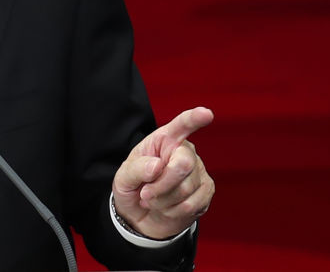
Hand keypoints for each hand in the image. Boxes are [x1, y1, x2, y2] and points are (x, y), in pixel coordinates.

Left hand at [112, 107, 214, 239]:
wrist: (140, 216)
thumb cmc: (133, 188)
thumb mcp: (123, 177)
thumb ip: (137, 169)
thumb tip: (157, 165)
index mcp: (164, 140)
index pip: (181, 126)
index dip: (193, 119)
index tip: (205, 113)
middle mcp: (185, 152)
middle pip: (183, 164)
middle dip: (161, 184)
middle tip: (145, 193)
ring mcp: (198, 172)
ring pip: (186, 189)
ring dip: (163, 201)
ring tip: (153, 200)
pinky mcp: (205, 191)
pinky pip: (191, 204)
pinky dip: (173, 210)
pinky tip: (166, 207)